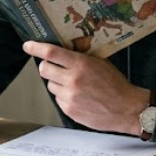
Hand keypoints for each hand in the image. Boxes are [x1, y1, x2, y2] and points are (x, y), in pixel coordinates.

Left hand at [23, 41, 151, 135]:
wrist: (127, 108)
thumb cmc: (116, 85)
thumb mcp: (100, 63)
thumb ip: (80, 58)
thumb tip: (63, 52)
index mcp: (81, 65)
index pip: (51, 53)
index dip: (36, 48)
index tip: (28, 45)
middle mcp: (72, 80)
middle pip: (44, 69)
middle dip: (47, 67)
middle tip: (55, 67)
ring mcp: (69, 96)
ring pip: (50, 85)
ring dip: (57, 83)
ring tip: (75, 85)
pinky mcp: (69, 110)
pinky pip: (58, 99)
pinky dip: (64, 97)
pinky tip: (78, 97)